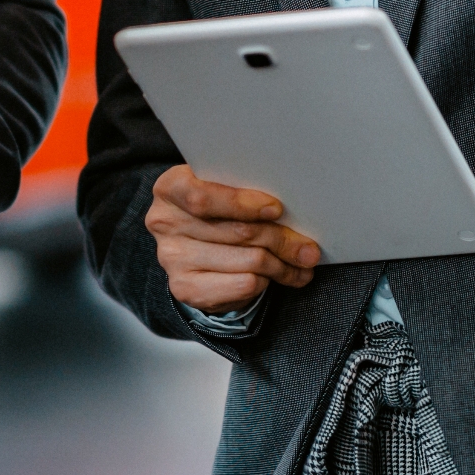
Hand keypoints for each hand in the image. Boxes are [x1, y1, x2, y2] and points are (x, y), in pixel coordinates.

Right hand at [145, 165, 320, 312]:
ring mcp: (172, 258)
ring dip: (283, 264)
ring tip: (302, 262)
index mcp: (171, 187)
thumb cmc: (216, 209)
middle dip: (281, 239)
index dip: (243, 203)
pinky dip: (267, 280)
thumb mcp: (225, 188)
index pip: (203, 196)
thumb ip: (247, 190)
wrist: (192, 245)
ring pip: (247, 260)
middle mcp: (165, 222)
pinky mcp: (185, 288)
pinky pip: (242, 284)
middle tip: (309, 247)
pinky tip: (280, 276)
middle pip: (237, 231)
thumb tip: (297, 209)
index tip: (277, 209)